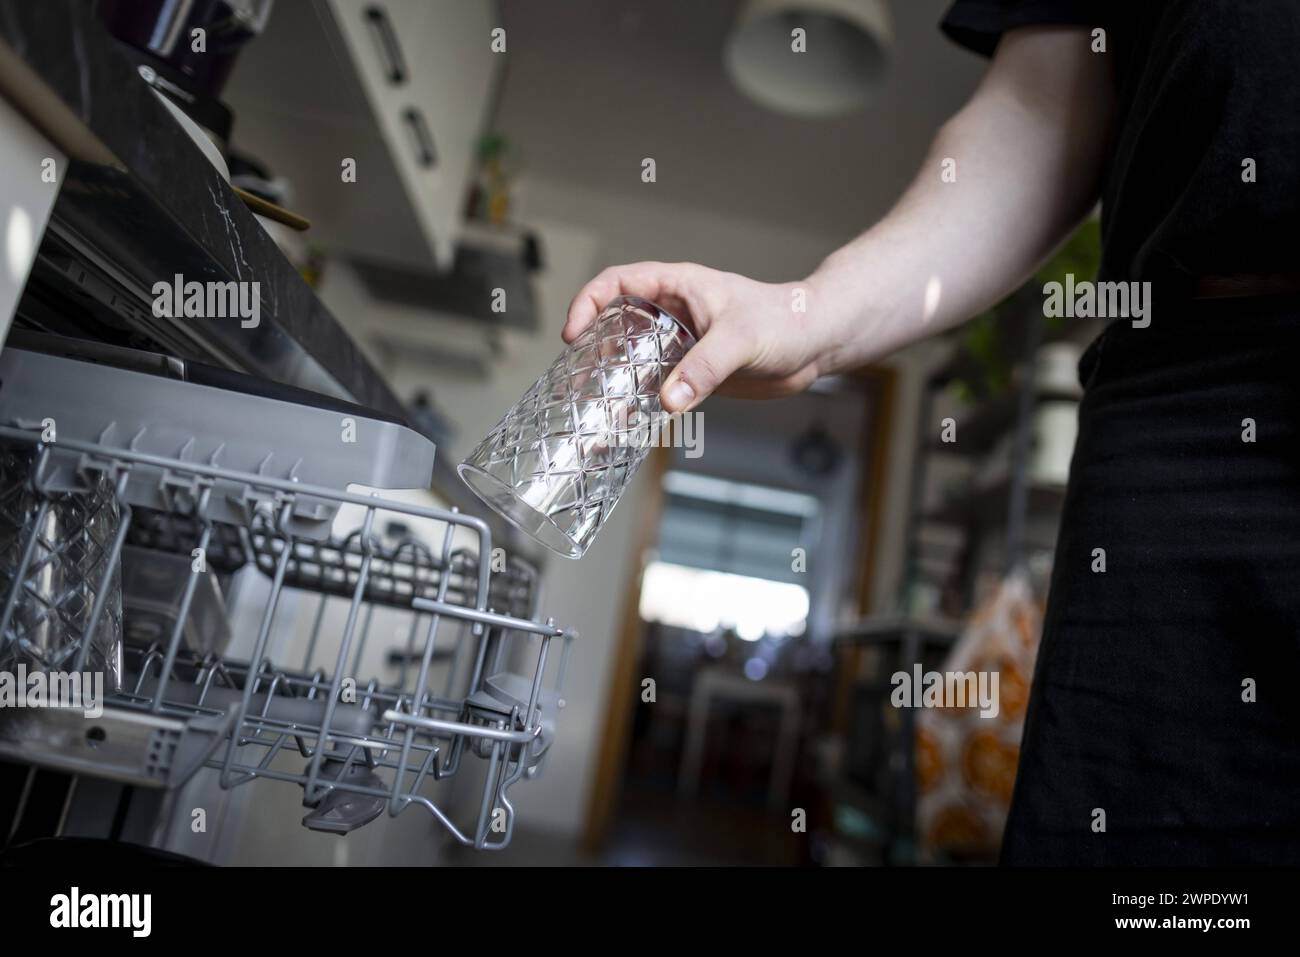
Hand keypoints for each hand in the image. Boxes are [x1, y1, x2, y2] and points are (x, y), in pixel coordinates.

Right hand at [564, 262, 825, 412]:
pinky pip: (656, 384)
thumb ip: (704, 368)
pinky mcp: (691, 372)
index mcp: (676, 286)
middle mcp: (672, 313)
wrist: (815, 344)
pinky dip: (639, 401)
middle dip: (592, 349)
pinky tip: (629, 421)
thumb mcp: (741, 339)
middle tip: (577, 381)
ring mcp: (680, 343)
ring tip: (595, 406)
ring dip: (613, 380)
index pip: (617, 283)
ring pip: (633, 358)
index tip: (575, 333)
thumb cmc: (785, 321)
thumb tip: (668, 399)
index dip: (588, 303)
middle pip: (615, 323)